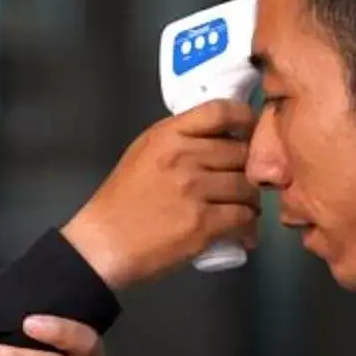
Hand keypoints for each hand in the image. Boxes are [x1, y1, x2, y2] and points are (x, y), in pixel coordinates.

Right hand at [60, 99, 259, 288]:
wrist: (104, 244)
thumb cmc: (121, 201)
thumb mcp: (144, 153)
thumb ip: (179, 140)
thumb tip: (222, 138)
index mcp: (168, 135)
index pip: (221, 111)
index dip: (245, 119)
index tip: (250, 133)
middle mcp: (184, 157)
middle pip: (242, 152)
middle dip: (248, 169)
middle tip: (244, 183)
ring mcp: (195, 191)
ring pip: (247, 187)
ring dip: (251, 201)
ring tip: (242, 210)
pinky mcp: (203, 224)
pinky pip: (243, 217)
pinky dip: (248, 227)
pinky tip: (242, 233)